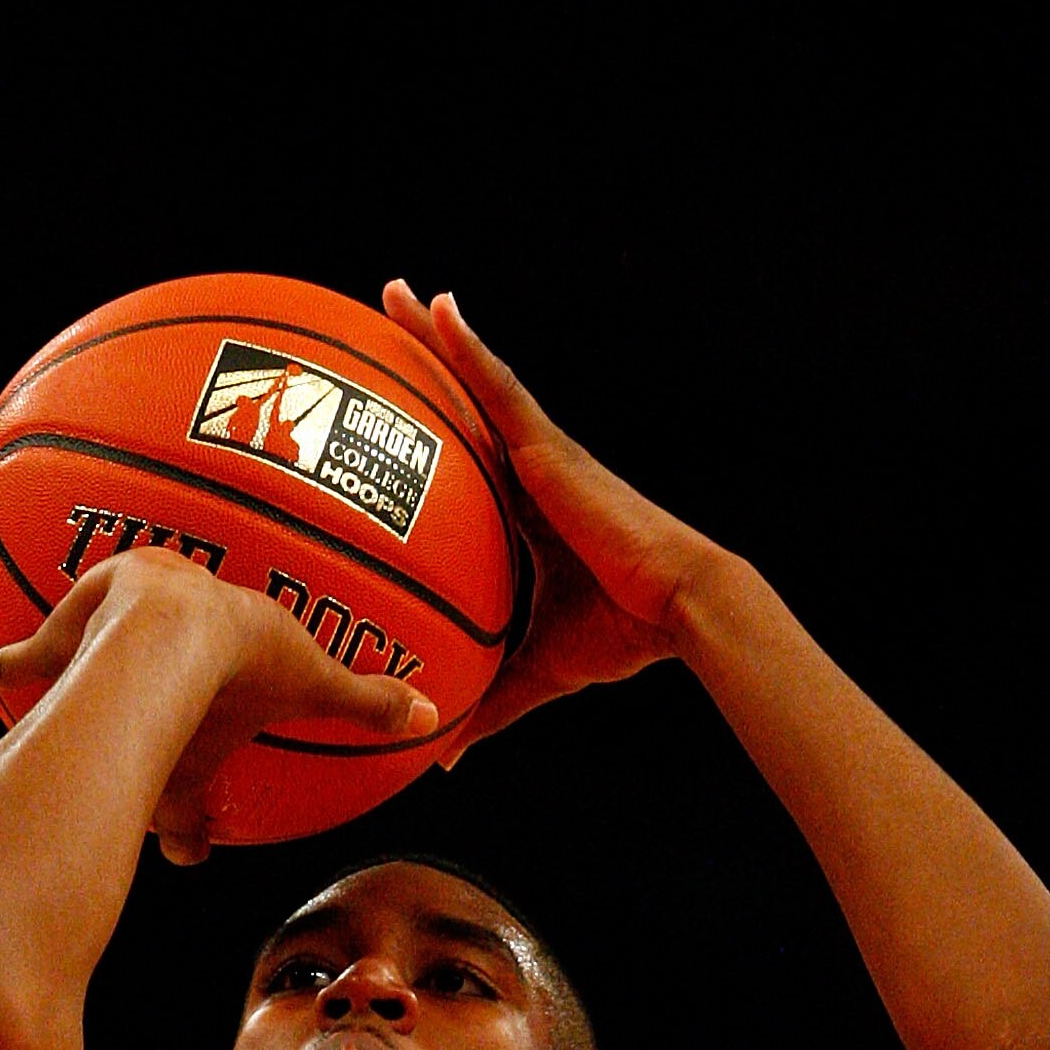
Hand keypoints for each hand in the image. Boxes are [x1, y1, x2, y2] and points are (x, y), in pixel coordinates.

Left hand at [0, 549, 438, 862]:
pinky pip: (27, 654)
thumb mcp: (312, 685)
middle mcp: (158, 622)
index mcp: (220, 628)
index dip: (217, 672)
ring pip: (82, 646)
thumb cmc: (247, 662)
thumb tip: (438, 717)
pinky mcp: (63, 641)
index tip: (214, 684)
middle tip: (125, 679)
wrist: (180, 635)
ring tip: (25, 673)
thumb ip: (366, 703)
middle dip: (131, 658)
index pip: (224, 654)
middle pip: (144, 651)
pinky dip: (3, 664)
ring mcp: (105, 628)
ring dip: (61, 654)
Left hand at [381, 283, 724, 763]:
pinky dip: (467, 347)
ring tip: (390, 294)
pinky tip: (436, 308)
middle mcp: (528, 475)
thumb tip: (443, 756)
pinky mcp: (550, 447)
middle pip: (463, 411)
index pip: (465, 470)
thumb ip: (488, 705)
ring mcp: (539, 455)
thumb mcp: (533, 674)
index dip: (428, 442)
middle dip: (421, 369)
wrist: (676, 608)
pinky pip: (497, 386)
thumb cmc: (618, 637)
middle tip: (372, 328)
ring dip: (434, 338)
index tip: (382, 424)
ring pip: (475, 384)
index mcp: (524, 518)